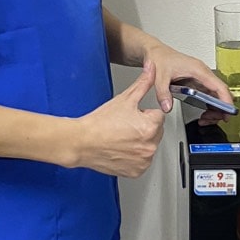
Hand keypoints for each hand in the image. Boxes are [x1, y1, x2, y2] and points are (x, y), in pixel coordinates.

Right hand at [73, 61, 165, 176]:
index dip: (143, 113)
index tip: (130, 116)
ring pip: (149, 146)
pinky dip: (134, 157)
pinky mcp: (136, 171)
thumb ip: (143, 83)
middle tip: (124, 127)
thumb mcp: (124, 99)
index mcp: (151, 126)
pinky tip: (121, 149)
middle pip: (156, 132)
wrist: (81, 142)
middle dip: (144, 128)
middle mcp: (150, 146)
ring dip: (140, 143)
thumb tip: (152, 68)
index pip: (158, 115)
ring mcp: (143, 161)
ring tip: (121, 138)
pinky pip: (141, 161)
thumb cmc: (99, 123)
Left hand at [143, 41, 235, 125]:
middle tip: (211, 120)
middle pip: (221, 93)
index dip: (226, 100)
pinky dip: (210, 106)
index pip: (219, 86)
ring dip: (216, 109)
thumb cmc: (161, 59)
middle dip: (221, 108)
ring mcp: (202, 78)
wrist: (157, 53)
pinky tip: (203, 114)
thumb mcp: (159, 77)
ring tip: (205, 119)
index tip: (228, 112)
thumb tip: (168, 107)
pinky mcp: (199, 82)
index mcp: (198, 70)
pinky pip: (210, 96)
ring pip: (217, 95)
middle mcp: (203, 73)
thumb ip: (163, 93)